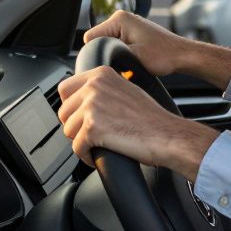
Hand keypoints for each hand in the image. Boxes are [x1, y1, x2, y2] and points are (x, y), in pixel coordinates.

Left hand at [57, 66, 219, 178]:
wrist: (166, 134)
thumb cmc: (152, 118)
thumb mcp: (126, 90)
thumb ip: (103, 89)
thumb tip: (83, 98)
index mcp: (101, 74)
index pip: (65, 89)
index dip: (70, 107)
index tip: (78, 116)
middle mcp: (95, 87)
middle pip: (63, 112)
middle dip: (74, 126)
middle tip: (89, 134)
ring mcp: (92, 106)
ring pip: (68, 130)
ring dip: (81, 141)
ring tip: (97, 145)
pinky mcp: (93, 128)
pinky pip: (77, 147)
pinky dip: (86, 156)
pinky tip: (97, 155)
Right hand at [83, 10, 189, 76]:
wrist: (183, 56)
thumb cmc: (164, 55)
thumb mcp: (133, 58)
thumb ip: (111, 55)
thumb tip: (97, 59)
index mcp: (119, 19)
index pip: (90, 38)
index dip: (98, 53)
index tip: (114, 61)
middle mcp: (122, 18)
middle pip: (99, 41)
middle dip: (108, 54)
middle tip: (127, 62)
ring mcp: (127, 24)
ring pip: (108, 44)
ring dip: (117, 55)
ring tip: (133, 60)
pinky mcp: (132, 32)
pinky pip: (117, 44)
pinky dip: (123, 53)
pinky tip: (135, 58)